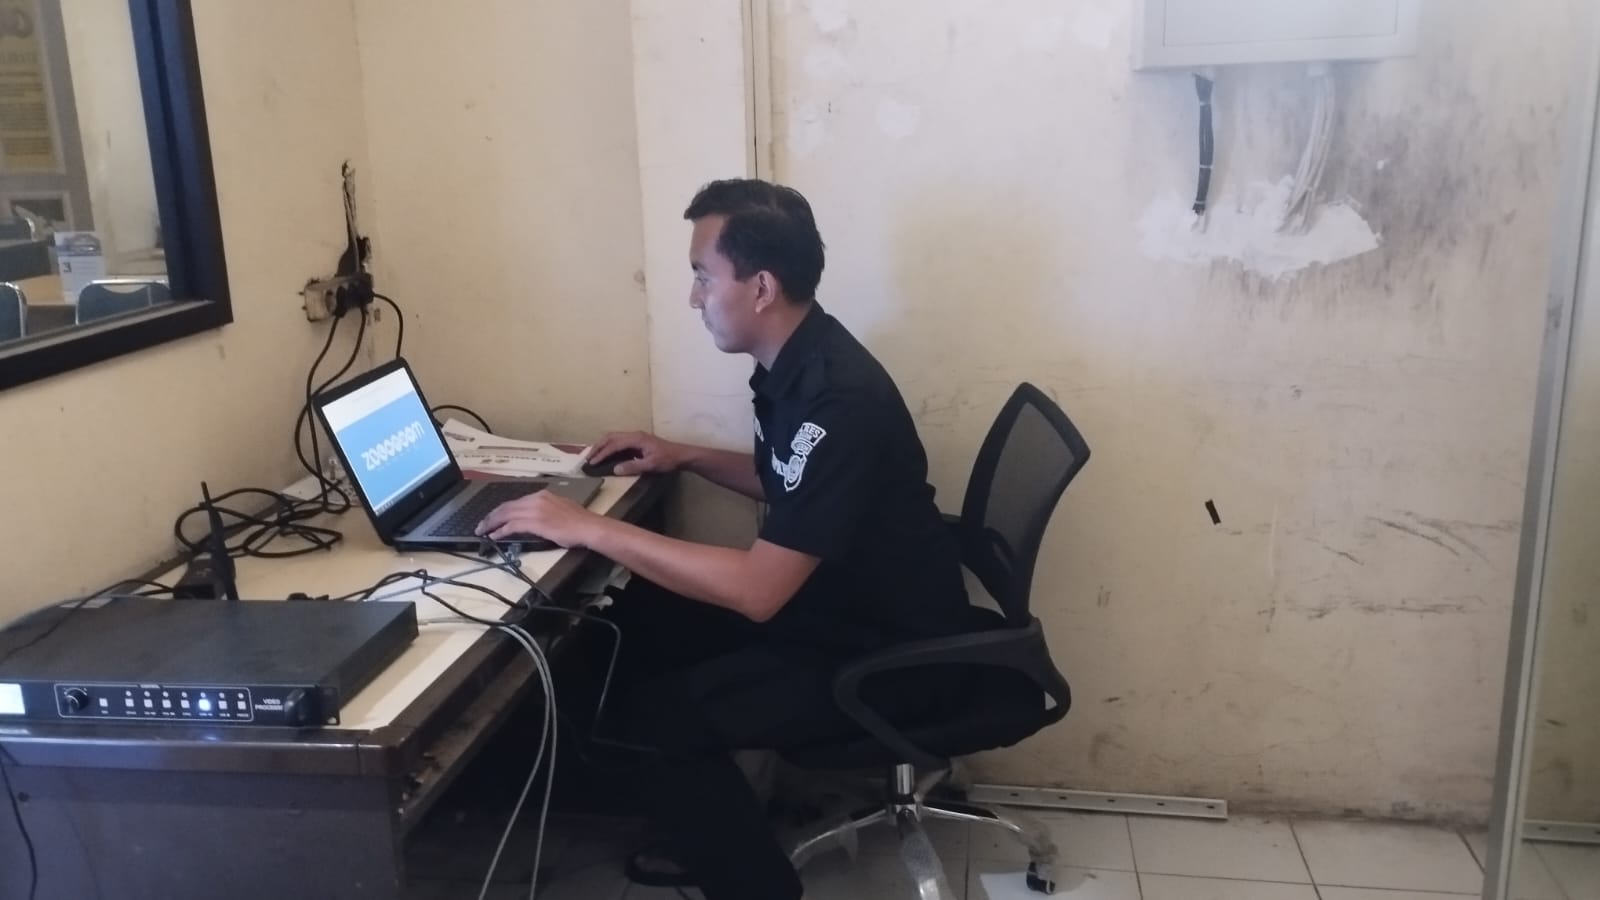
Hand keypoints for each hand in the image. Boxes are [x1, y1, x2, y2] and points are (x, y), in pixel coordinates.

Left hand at [475, 490, 601, 547]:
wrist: (588, 526)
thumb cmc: (579, 521)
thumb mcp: (560, 508)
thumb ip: (546, 509)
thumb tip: (538, 517)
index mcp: (542, 495)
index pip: (515, 502)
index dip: (502, 510)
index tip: (494, 517)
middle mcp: (536, 499)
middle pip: (506, 507)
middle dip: (491, 516)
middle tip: (481, 525)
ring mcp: (534, 510)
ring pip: (505, 515)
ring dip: (491, 524)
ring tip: (482, 531)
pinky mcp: (534, 522)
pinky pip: (511, 526)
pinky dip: (501, 531)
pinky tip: (494, 536)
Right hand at [586, 430, 684, 475]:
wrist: (681, 455)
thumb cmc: (668, 460)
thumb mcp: (651, 465)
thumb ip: (633, 466)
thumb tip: (615, 469)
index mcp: (636, 438)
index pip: (614, 444)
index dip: (602, 453)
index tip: (592, 462)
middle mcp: (634, 434)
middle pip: (610, 437)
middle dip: (598, 447)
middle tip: (587, 458)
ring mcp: (636, 437)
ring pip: (614, 437)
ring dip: (602, 445)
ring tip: (593, 455)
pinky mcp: (637, 441)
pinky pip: (619, 441)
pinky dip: (609, 446)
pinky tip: (606, 453)